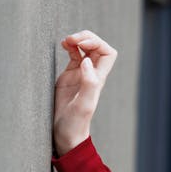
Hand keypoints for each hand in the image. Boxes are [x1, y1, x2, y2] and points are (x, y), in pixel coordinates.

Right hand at [53, 31, 117, 156]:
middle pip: (97, 47)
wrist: (65, 134)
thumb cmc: (75, 124)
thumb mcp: (83, 105)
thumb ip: (88, 83)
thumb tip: (87, 61)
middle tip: (71, 40)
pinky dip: (70, 46)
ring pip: (85, 49)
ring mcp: (81, 74)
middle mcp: (92, 75)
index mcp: (98, 80)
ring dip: (77, 40)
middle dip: (86, 38)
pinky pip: (74, 54)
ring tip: (65, 41)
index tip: (82, 46)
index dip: (97, 43)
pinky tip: (63, 46)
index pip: (108, 53)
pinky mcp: (70, 75)